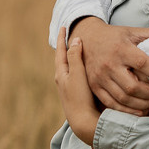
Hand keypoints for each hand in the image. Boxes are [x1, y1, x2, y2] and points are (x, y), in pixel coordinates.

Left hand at [53, 29, 102, 146]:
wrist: (83, 123)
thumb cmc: (80, 98)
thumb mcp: (77, 75)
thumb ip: (75, 57)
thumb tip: (75, 40)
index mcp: (61, 73)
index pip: (61, 51)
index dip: (62, 38)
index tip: (64, 26)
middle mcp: (64, 80)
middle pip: (64, 58)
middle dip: (66, 46)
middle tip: (69, 34)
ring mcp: (71, 88)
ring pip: (72, 67)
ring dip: (74, 56)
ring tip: (78, 48)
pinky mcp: (80, 94)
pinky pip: (79, 75)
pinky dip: (81, 67)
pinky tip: (87, 67)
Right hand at [68, 18, 148, 114]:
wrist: (86, 38)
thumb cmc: (114, 37)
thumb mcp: (133, 32)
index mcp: (121, 49)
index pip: (142, 64)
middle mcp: (109, 64)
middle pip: (132, 86)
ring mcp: (100, 77)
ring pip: (123, 98)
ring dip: (141, 104)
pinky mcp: (94, 87)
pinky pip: (112, 103)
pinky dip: (127, 110)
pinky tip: (139, 110)